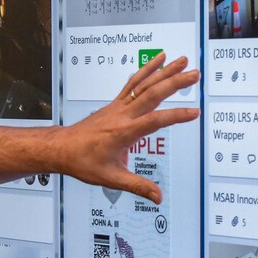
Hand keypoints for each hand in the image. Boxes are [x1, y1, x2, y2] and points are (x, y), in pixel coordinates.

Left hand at [57, 53, 199, 201]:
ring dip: (164, 71)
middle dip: (175, 83)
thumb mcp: (111, 178)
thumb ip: (137, 186)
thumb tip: (157, 197)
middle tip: (195, 74)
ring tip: (182, 60)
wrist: (62, 148)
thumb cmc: (83, 162)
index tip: (194, 112)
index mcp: (123, 133)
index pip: (154, 122)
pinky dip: (147, 70)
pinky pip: (134, 83)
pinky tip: (159, 60)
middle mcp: (122, 115)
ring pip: (144, 84)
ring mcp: (119, 107)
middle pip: (152, 94)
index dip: (175, 116)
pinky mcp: (116, 103)